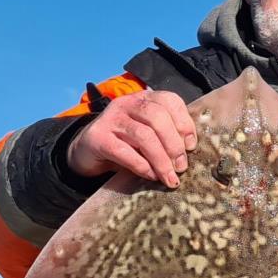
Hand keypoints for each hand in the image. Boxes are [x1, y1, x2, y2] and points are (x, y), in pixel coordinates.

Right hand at [67, 90, 196, 187]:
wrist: (86, 152)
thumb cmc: (125, 144)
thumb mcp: (147, 136)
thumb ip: (166, 137)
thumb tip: (189, 154)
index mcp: (143, 99)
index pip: (169, 100)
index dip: (184, 123)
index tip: (191, 146)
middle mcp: (127, 104)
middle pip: (157, 117)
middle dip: (173, 145)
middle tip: (181, 167)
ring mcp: (111, 119)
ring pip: (143, 135)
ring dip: (161, 159)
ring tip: (170, 177)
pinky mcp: (98, 138)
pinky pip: (124, 151)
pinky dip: (141, 166)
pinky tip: (150, 176)